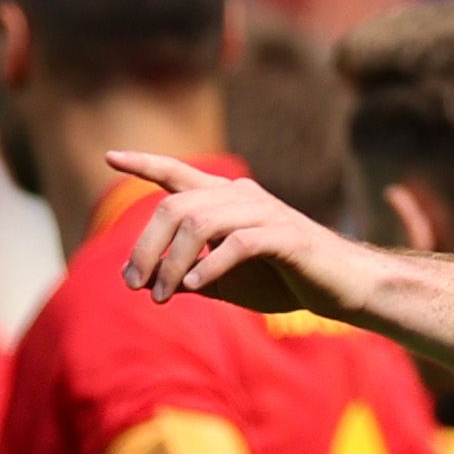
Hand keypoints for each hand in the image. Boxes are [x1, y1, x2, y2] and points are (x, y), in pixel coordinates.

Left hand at [109, 150, 366, 314]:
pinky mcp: (286, 238)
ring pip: (200, 224)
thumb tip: (146, 282)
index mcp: (228, 200)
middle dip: (146, 246)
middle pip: (175, 207)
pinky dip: (210, 265)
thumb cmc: (284, 280)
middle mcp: (243, 196)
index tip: (110, 156)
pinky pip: (237, 244)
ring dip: (172, 263)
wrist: (342, 287)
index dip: (144, 163)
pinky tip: (195, 286)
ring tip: (161, 296)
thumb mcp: (225, 280)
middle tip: (133, 284)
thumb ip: (187, 274)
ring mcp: (266, 213)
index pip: (178, 173)